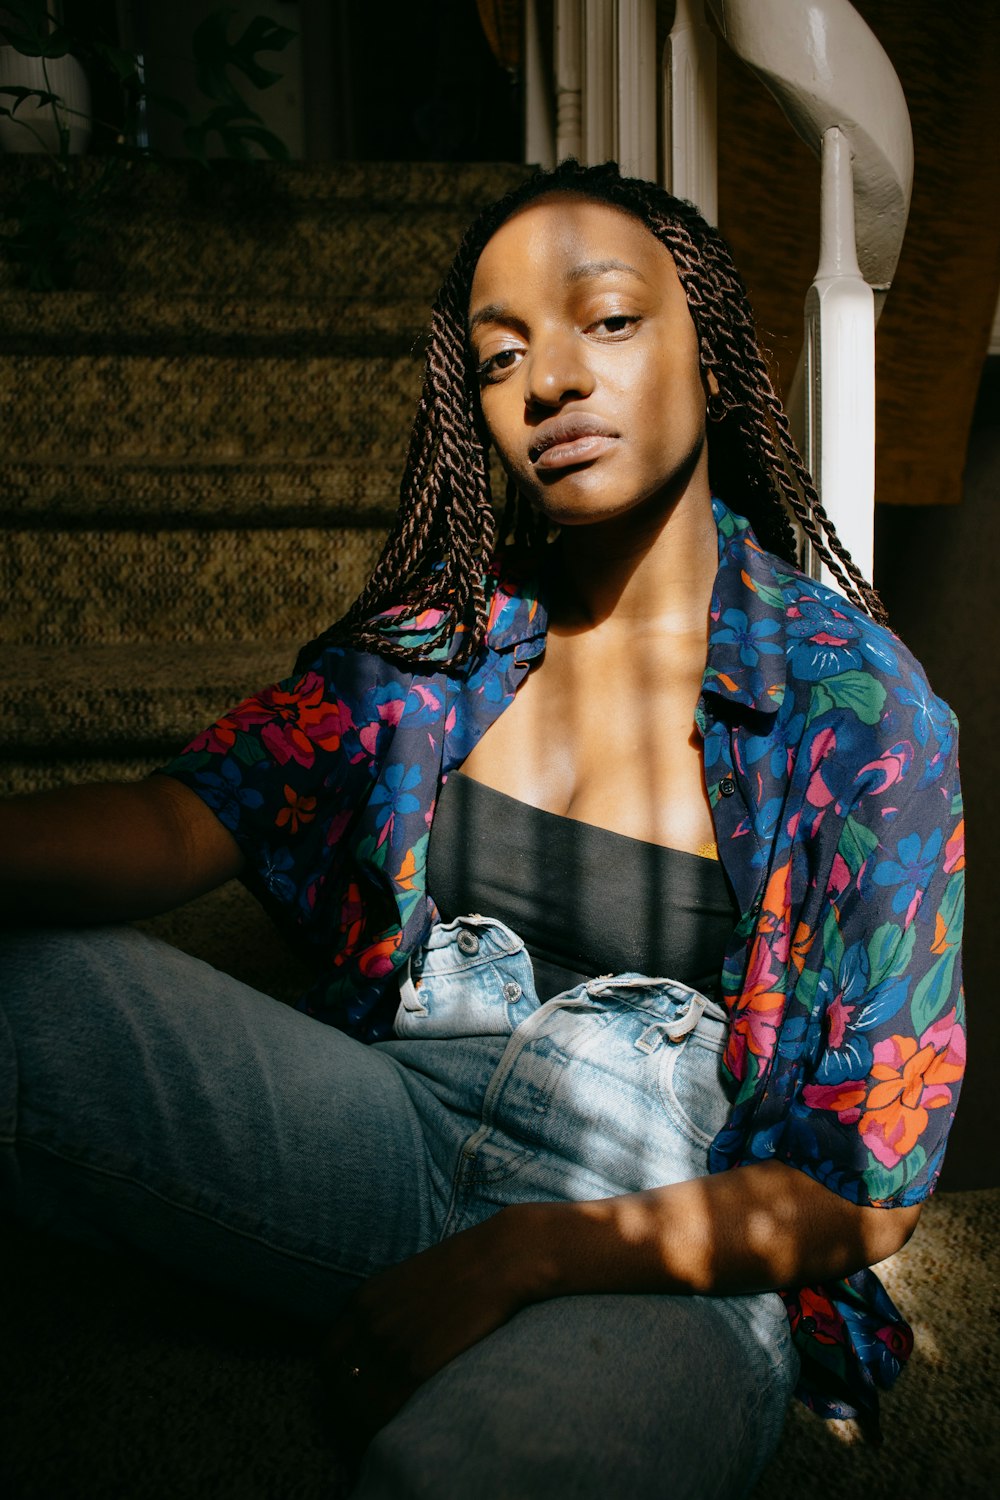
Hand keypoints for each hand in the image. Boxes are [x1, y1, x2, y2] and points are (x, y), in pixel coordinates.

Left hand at [323, 1204, 546, 1446]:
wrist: (499, 1258)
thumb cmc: (464, 1266)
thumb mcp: (409, 1279)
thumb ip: (388, 1308)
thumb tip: (382, 1342)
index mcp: (364, 1300)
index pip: (326, 1357)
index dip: (335, 1383)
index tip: (353, 1397)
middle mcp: (369, 1323)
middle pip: (336, 1384)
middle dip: (345, 1409)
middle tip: (365, 1425)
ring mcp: (391, 1344)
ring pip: (355, 1403)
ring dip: (362, 1426)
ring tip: (380, 1439)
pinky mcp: (417, 1364)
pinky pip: (383, 1411)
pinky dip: (383, 1431)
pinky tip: (399, 1437)